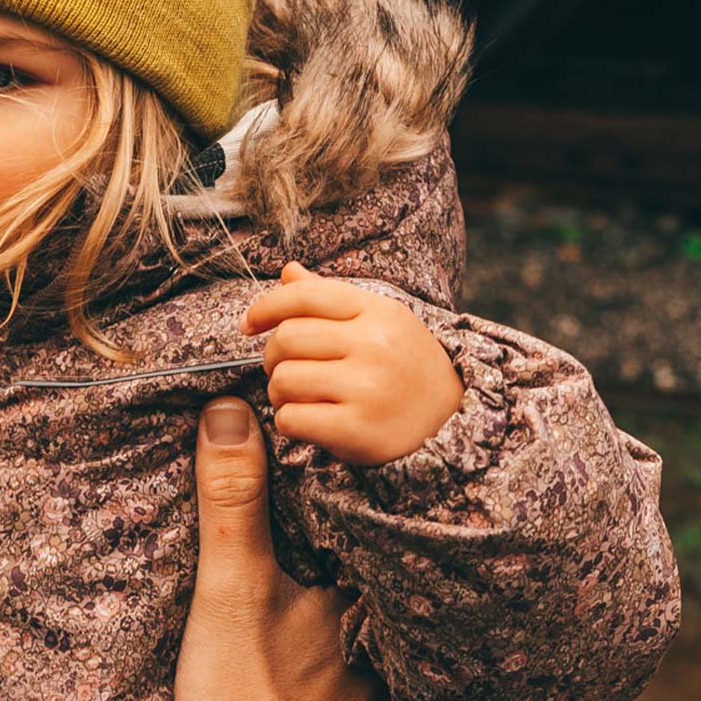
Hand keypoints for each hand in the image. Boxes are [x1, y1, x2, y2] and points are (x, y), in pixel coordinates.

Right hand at [175, 397, 397, 700]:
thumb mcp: (230, 589)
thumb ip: (233, 500)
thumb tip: (231, 408)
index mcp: (371, 610)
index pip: (382, 557)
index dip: (364, 542)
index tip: (343, 532)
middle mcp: (404, 669)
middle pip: (391, 623)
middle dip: (370, 613)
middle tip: (335, 606)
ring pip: (398, 688)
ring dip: (373, 680)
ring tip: (339, 671)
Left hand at [243, 261, 462, 464]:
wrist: (451, 420)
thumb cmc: (404, 367)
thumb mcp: (379, 322)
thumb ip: (330, 299)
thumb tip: (287, 272)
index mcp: (378, 311)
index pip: (304, 296)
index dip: (265, 307)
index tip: (249, 324)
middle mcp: (375, 344)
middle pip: (286, 339)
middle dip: (273, 357)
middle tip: (286, 369)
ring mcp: (367, 387)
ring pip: (284, 380)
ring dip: (279, 393)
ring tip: (299, 397)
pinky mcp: (358, 428)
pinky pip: (292, 418)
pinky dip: (289, 421)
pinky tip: (308, 421)